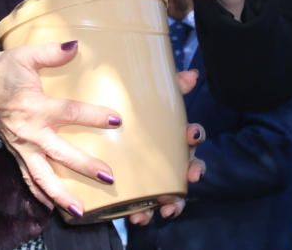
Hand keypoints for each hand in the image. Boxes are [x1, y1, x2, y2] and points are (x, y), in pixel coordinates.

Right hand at [0, 40, 121, 216]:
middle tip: (108, 176)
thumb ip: (51, 52)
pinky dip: (39, 194)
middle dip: (84, 166)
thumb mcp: (25, 55)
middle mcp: (29, 132)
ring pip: (42, 176)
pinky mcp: (16, 154)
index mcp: (34, 107)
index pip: (69, 113)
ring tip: (80, 210)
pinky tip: (53, 206)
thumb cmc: (5, 71)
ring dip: (60, 194)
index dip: (93, 116)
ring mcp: (21, 147)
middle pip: (60, 153)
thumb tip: (75, 46)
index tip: (116, 120)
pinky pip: (28, 178)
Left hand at [127, 69, 206, 225]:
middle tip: (191, 175)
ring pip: (171, 192)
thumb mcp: (145, 100)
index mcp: (171, 136)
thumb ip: (168, 86)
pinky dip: (145, 215)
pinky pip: (145, 207)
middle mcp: (168, 158)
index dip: (195, 136)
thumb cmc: (131, 117)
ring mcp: (154, 176)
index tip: (191, 134)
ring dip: (172, 202)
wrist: (96, 135)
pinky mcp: (136, 192)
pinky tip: (139, 218)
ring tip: (166, 207)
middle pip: (188, 167)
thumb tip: (192, 73)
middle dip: (193, 172)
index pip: (191, 136)